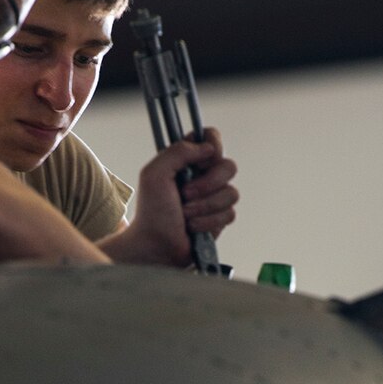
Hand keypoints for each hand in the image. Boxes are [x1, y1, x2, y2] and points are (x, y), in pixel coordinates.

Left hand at [102, 129, 238, 268]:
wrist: (156, 245)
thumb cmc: (151, 211)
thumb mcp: (155, 174)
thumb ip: (178, 151)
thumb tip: (208, 147)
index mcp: (187, 160)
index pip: (211, 137)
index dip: (213, 145)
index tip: (202, 160)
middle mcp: (203, 175)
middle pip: (228, 167)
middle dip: (207, 184)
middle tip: (185, 194)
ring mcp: (213, 196)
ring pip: (231, 193)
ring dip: (205, 206)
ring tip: (186, 215)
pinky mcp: (220, 217)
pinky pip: (229, 213)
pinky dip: (208, 221)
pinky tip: (193, 226)